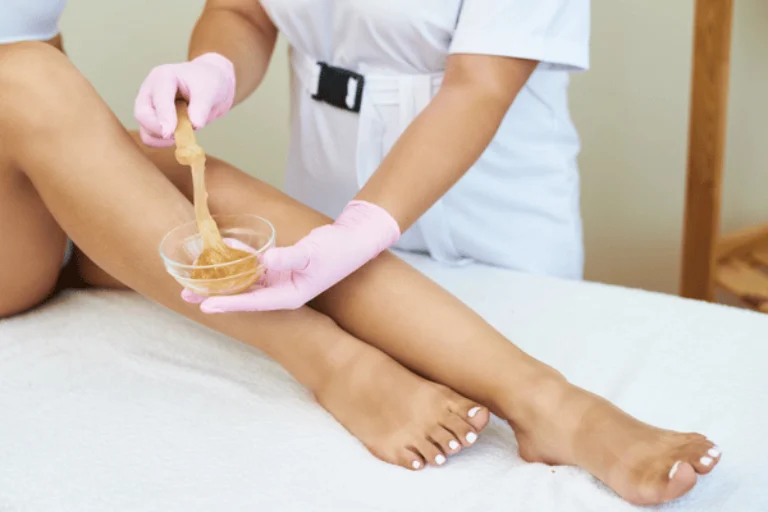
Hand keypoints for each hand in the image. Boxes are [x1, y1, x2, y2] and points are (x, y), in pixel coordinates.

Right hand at [134, 53, 235, 146]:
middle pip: (142, 114)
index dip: (164, 116)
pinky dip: (161, 142)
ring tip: (182, 134)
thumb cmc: (208, 82)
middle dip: (157, 129)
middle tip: (176, 136)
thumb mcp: (210, 92)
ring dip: (160, 138)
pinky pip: (150, 137)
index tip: (170, 133)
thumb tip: (194, 125)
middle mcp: (151, 90)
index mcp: (163, 77)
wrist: (211, 85)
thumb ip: (201, 108)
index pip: (158, 98)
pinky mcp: (153, 120)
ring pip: (144, 128)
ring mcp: (150, 106)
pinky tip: (177, 138)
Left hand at [183, 201, 400, 312]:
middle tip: (186, 295)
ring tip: (193, 280)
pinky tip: (222, 253)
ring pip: (245, 283)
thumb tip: (265, 260)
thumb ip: (289, 257)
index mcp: (290, 296)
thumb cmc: (336, 250)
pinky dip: (239, 261)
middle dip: (215, 295)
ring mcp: (280, 280)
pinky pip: (254, 266)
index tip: (205, 305)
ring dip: (222, 281)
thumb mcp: (312, 253)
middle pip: (243, 297)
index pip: (254, 303)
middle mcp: (282, 292)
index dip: (228, 303)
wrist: (352, 240)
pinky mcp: (281, 268)